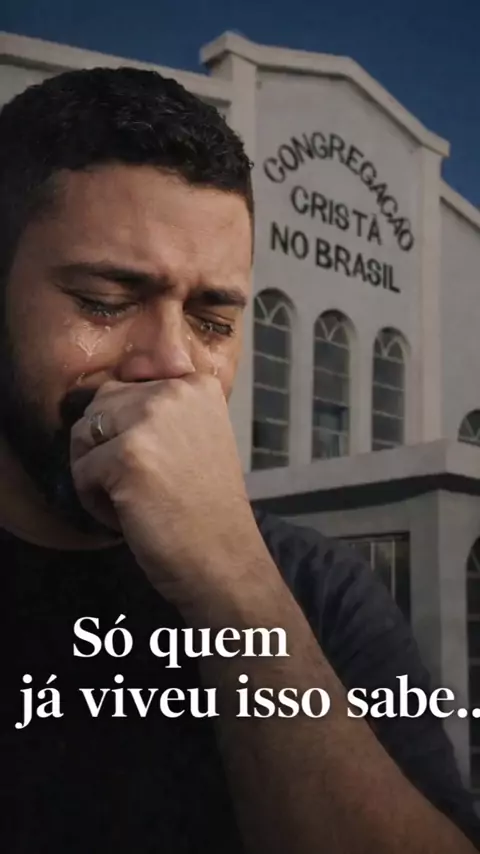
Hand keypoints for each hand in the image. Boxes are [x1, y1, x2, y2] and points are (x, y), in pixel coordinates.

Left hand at [70, 377, 263, 610]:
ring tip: (131, 500)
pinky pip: (80, 471)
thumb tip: (102, 407)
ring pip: (84, 436)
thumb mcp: (198, 437)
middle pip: (99, 408)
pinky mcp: (126, 456)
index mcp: (194, 384)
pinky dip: (93, 502)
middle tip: (137, 485)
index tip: (154, 465)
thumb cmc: (206, 508)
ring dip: (95, 472)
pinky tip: (129, 516)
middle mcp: (173, 392)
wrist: (224, 558)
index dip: (125, 432)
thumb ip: (161, 413)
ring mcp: (149, 421)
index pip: (125, 390)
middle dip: (104, 448)